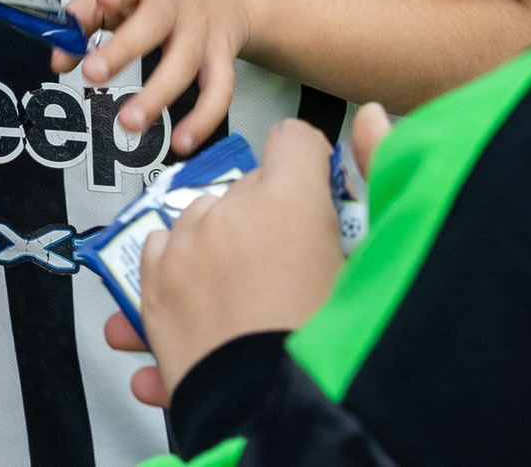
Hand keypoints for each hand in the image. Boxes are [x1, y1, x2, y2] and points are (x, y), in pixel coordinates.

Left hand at [58, 0, 277, 153]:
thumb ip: (84, 16)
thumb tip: (59, 59)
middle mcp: (177, 3)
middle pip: (154, 24)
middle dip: (123, 50)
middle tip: (93, 73)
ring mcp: (202, 31)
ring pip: (184, 63)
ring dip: (157, 96)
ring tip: (129, 122)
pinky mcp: (222, 59)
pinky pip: (219, 92)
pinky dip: (203, 120)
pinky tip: (181, 141)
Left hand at [104, 108, 394, 406]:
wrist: (274, 415)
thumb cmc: (331, 349)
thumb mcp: (373, 264)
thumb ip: (376, 172)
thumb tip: (370, 115)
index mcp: (288, 200)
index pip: (293, 141)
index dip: (307, 166)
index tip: (313, 193)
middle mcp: (229, 213)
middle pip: (247, 190)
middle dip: (265, 220)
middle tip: (288, 269)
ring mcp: (185, 248)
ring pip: (201, 221)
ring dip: (219, 246)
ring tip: (248, 297)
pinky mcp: (154, 286)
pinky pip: (161, 253)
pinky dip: (179, 272)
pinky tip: (208, 306)